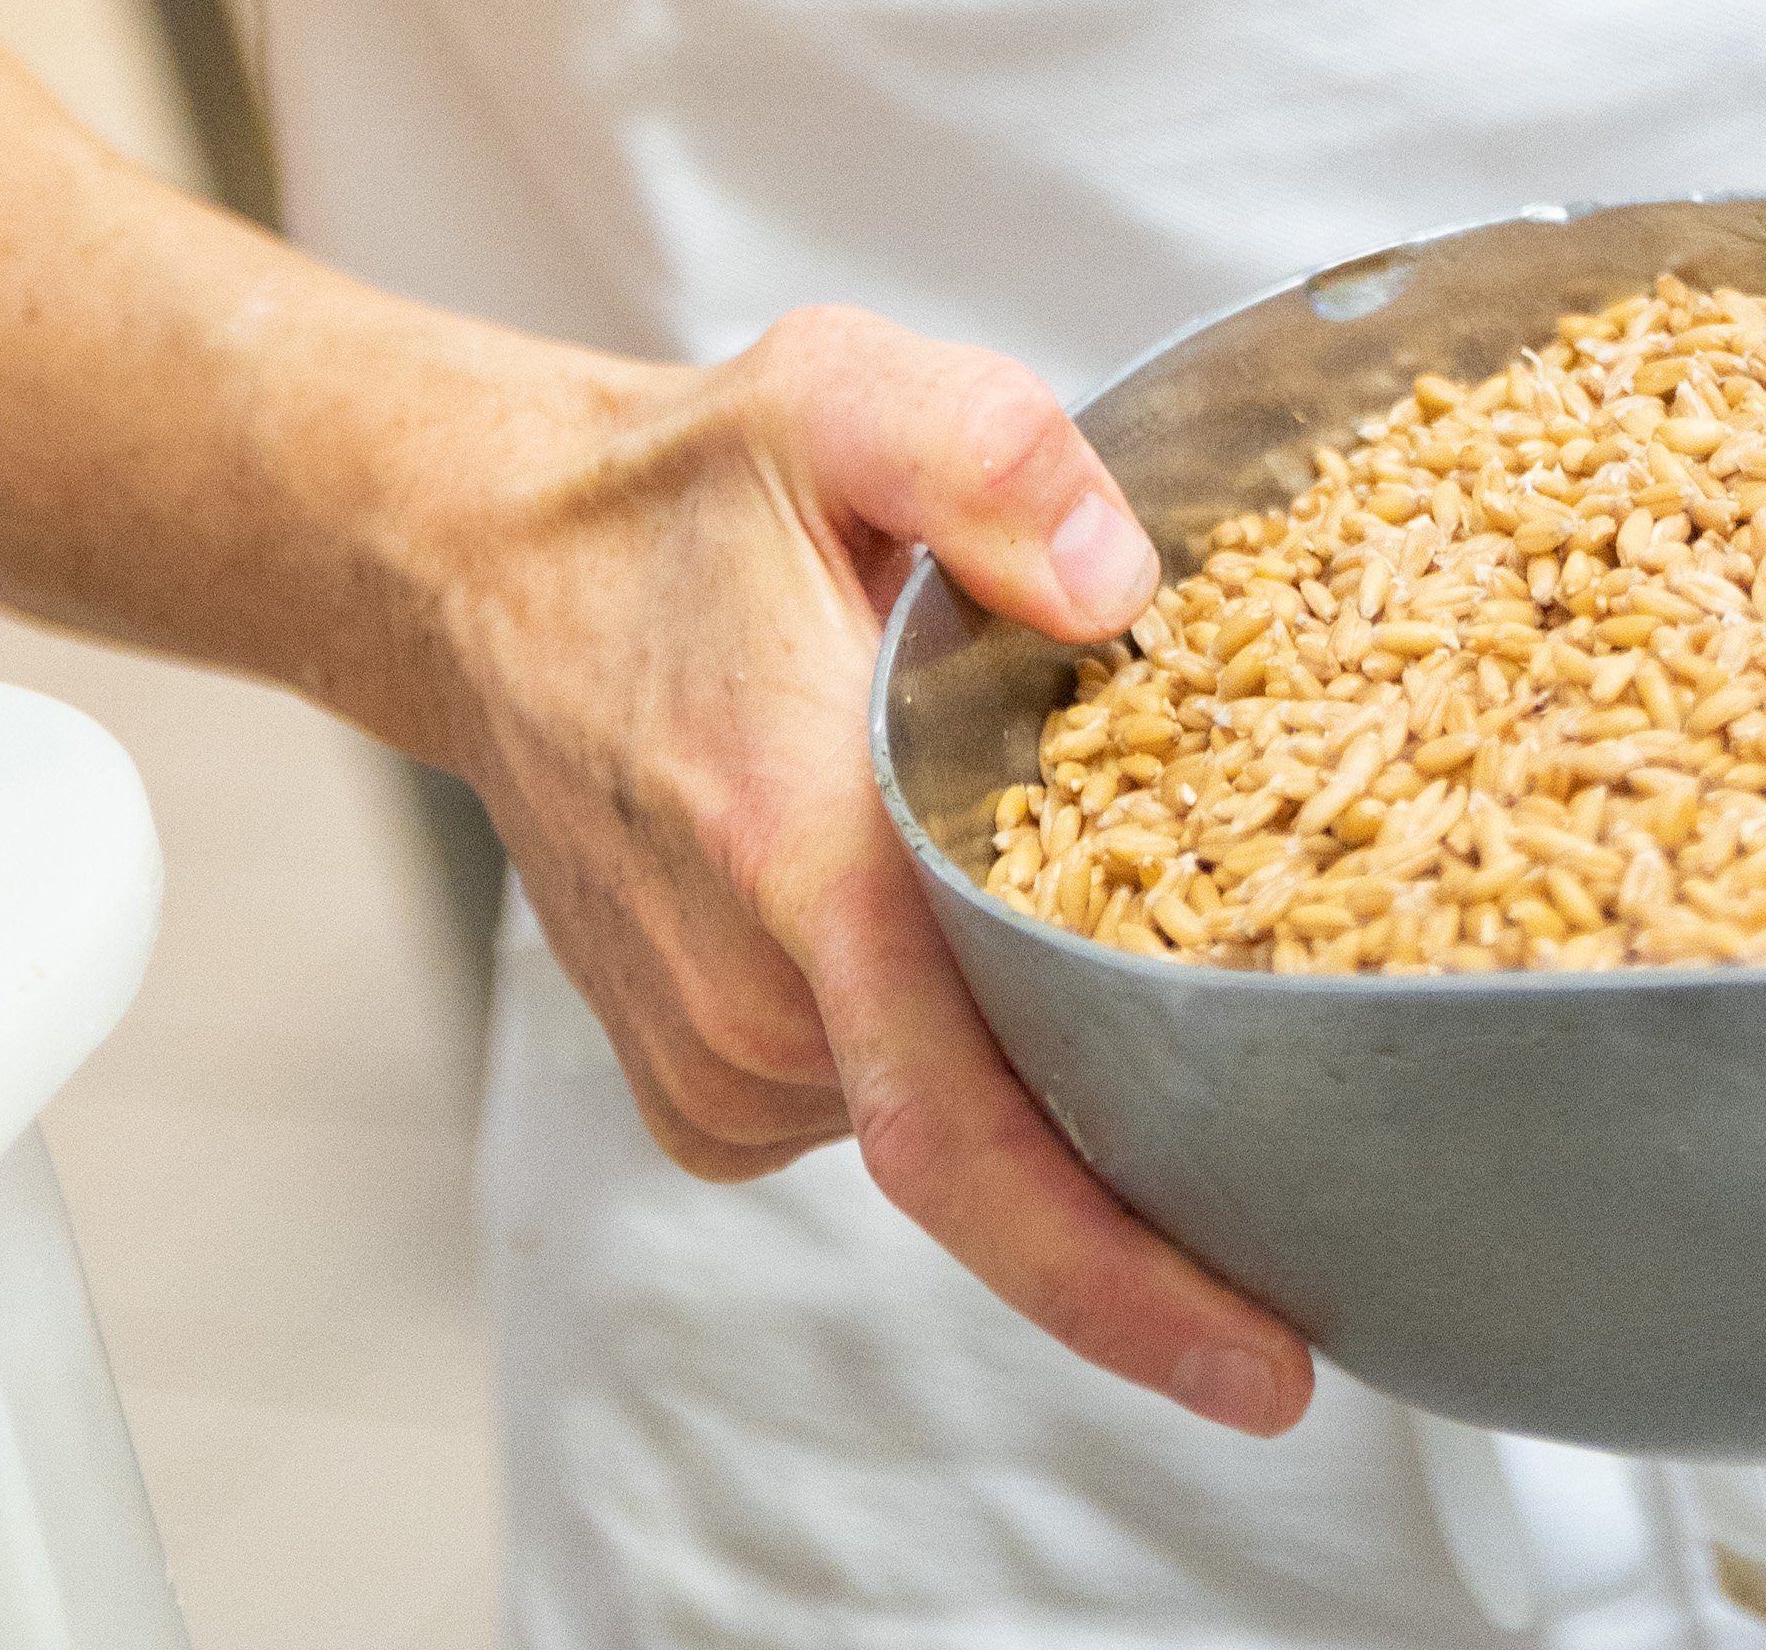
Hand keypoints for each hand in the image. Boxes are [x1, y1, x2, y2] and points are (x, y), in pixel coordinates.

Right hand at [419, 298, 1314, 1433]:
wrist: (479, 566)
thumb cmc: (679, 492)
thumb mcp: (838, 395)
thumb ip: (989, 459)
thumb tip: (1122, 588)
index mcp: (795, 847)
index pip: (966, 1133)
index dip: (1118, 1279)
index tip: (1268, 1370)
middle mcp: (745, 995)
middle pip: (1001, 1125)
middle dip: (1141, 1113)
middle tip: (1286, 1042)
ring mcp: (712, 1060)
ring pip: (943, 1104)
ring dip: (1024, 1024)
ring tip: (1064, 862)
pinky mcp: (699, 1088)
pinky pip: (874, 1096)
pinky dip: (943, 1024)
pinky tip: (942, 896)